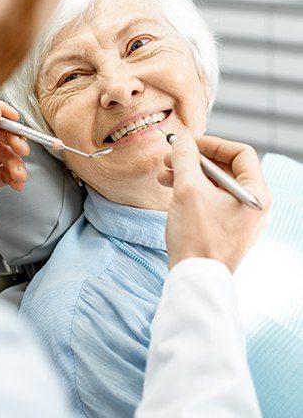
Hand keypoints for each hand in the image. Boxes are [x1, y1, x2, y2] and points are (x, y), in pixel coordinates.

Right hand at [158, 134, 270, 272]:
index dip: (212, 143)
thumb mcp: (188, 189)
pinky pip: (211, 201)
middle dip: (195, 160)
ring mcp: (240, 219)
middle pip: (226, 168)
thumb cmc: (197, 237)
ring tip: (164, 174)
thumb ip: (185, 158)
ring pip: (215, 185)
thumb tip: (182, 141)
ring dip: (189, 175)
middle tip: (170, 157)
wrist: (194, 278)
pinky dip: (192, 191)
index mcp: (256, 194)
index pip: (241, 153)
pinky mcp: (226, 229)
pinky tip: (170, 189)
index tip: (189, 143)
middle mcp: (253, 205)